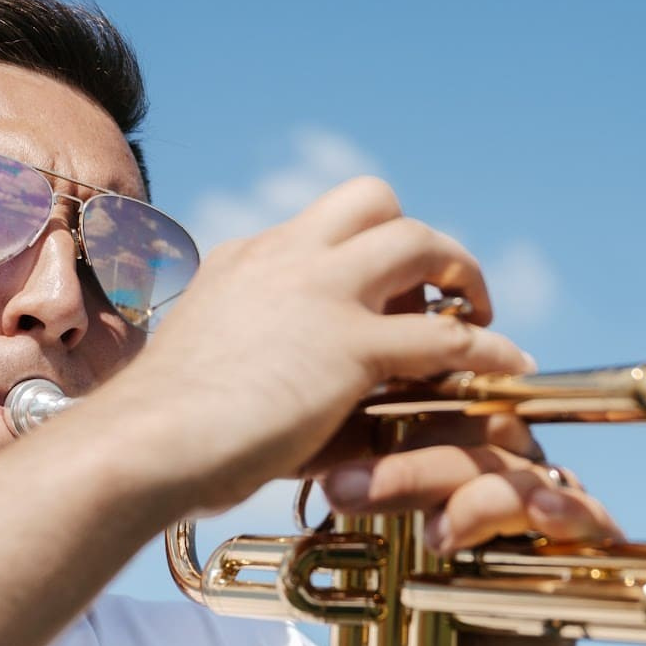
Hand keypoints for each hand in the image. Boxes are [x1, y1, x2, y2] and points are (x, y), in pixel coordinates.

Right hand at [88, 178, 533, 517]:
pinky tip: (503, 368)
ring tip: (483, 313)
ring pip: (419, 244)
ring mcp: (321, 295)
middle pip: (373, 202)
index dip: (356, 255)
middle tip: (443, 287)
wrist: (142, 443)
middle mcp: (285, 258)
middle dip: (418, 239)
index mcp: (244, 260)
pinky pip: (444, 338)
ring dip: (461, 273)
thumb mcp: (200, 366)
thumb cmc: (154, 431)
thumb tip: (260, 395)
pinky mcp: (351, 347)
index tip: (379, 292)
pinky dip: (484, 349)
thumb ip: (240, 357)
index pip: (315, 228)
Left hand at [320, 417, 623, 645]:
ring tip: (435, 535)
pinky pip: (578, 512)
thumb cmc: (427, 622)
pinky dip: (557, 511)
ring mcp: (547, 498)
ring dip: (469, 496)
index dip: (379, 425)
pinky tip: (537, 516)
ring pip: (511, 475)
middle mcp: (504, 467)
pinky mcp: (586, 540)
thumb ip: (359, 517)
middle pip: (462, 440)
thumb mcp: (382, 564)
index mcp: (454, 458)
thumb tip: (303, 473)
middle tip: (345, 490)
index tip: (323, 450)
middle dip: (403, 464)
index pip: (424, 418)